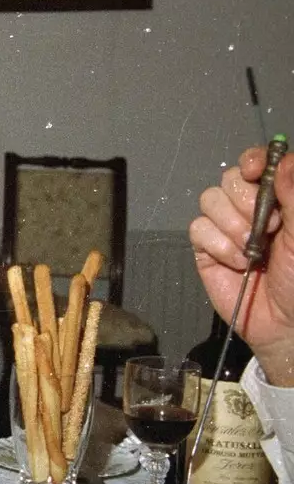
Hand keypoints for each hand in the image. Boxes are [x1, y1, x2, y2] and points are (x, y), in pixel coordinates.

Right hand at [190, 145, 293, 383]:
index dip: (254, 161)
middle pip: (230, 178)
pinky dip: (218, 245)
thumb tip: (283, 161)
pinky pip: (198, 228)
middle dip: (246, 202)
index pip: (261, 162)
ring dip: (232, 226)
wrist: (285, 322)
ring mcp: (226, 226)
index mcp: (279, 198)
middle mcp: (252, 207)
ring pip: (210, 200)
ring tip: (253, 250)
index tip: (256, 173)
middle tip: (270, 228)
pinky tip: (236, 262)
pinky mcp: (206, 248)